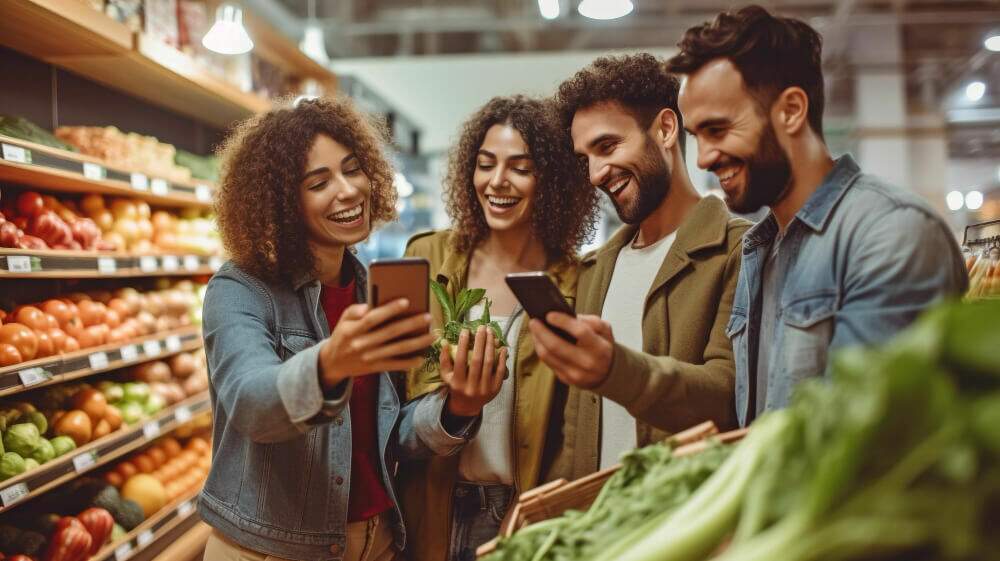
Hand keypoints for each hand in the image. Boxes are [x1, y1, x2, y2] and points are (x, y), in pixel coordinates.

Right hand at [319, 298, 434, 389]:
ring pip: (397, 350)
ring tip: (432, 335)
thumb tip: (368, 306)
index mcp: (353, 330)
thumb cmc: (343, 336)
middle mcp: (361, 344)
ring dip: (417, 343)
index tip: (406, 301)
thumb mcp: (343, 320)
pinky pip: (395, 365)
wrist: (332, 363)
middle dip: (411, 324)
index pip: (373, 318)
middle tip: (428, 317)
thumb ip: (354, 310)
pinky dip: (409, 362)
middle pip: (390, 333)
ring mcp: (369, 357)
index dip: (389, 310)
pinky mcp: (375, 368)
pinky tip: (422, 357)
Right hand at [440, 325, 507, 416]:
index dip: (463, 344)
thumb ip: (444, 360)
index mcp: (457, 382)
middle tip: (482, 327)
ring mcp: (484, 389)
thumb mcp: (446, 376)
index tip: (466, 330)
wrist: (467, 406)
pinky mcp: (495, 389)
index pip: (460, 360)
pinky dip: (501, 359)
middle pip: (477, 360)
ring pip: (489, 363)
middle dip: (480, 341)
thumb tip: (445, 342)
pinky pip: (499, 371)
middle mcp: (471, 386)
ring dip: (490, 346)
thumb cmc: (455, 387)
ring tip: (491, 333)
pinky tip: (502, 347)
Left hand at [529, 313, 613, 388]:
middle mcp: (587, 363)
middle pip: (556, 346)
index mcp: (600, 348)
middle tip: (534, 321)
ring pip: (548, 356)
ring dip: (537, 340)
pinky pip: (548, 363)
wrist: (608, 374)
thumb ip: (591, 321)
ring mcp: (575, 373)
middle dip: (541, 332)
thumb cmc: (603, 348)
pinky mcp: (566, 379)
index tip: (549, 315)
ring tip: (534, 329)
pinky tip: (539, 341)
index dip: (562, 322)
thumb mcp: (605, 331)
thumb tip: (568, 316)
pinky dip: (541, 350)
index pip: (579, 332)